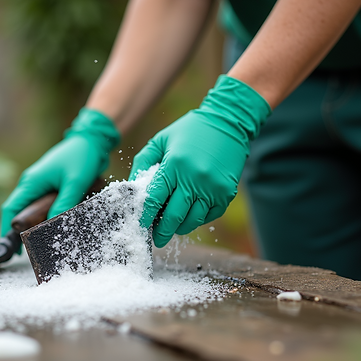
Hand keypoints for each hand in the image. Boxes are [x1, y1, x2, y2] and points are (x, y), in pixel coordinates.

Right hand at [0, 108, 119, 236]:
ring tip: (40, 242)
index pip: (11, 209)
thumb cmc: (81, 157)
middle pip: (19, 211)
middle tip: (28, 250)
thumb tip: (53, 226)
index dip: (7, 229)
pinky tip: (50, 226)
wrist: (90, 140)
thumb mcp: (74, 183)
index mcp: (31, 182)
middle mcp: (31, 183)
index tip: (10, 248)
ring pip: (30, 209)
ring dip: (33, 224)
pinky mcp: (49, 184)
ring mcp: (39, 183)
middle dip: (21, 231)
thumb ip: (64, 204)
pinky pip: (41, 204)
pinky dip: (43, 216)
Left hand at [129, 75, 270, 246]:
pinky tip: (189, 216)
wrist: (228, 121)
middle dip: (162, 232)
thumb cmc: (189, 130)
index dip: (145, 216)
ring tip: (172, 228)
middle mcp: (194, 179)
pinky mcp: (226, 193)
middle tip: (156, 239)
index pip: (154, 200)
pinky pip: (209, 216)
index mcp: (174, 165)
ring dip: (180, 228)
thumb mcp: (160, 140)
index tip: (140, 225)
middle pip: (173, 217)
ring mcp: (213, 188)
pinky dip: (197, 220)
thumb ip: (143, 164)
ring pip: (192, 221)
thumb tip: (132, 189)